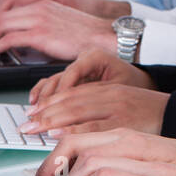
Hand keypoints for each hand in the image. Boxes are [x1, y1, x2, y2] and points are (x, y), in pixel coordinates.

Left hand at [0, 0, 118, 62]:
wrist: (100, 36)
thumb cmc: (84, 32)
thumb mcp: (61, 16)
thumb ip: (44, 16)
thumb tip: (30, 26)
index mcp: (43, 0)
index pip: (9, 4)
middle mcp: (39, 7)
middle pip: (1, 14)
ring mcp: (38, 19)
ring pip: (1, 25)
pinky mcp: (39, 34)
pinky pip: (8, 40)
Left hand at [20, 83, 169, 136]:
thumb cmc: (150, 114)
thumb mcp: (123, 104)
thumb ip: (98, 110)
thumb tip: (68, 125)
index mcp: (109, 89)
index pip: (73, 92)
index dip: (49, 101)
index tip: (32, 112)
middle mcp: (111, 95)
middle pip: (71, 100)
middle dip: (45, 112)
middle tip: (25, 124)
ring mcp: (118, 109)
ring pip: (78, 111)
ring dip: (51, 121)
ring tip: (33, 129)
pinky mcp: (125, 124)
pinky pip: (94, 128)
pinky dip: (73, 131)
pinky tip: (57, 136)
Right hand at [29, 49, 153, 104]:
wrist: (141, 82)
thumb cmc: (133, 84)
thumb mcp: (117, 91)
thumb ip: (95, 98)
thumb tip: (72, 113)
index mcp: (95, 56)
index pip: (71, 73)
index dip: (58, 93)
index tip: (49, 110)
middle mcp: (83, 59)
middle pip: (58, 79)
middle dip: (45, 100)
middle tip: (33, 118)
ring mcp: (76, 67)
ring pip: (53, 81)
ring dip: (41, 98)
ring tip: (33, 114)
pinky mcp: (73, 77)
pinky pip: (53, 83)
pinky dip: (43, 93)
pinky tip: (34, 104)